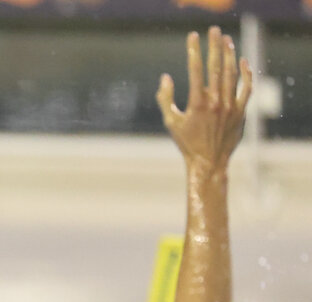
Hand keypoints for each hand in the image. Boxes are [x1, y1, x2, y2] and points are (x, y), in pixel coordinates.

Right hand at [156, 27, 252, 172]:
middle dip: (214, 46)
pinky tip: (242, 61)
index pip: (195, 70)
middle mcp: (216, 102)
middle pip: (216, 66)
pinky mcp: (241, 111)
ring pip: (232, 74)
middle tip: (213, 30)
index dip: (194, 51)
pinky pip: (246, 88)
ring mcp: (230, 106)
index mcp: (197, 103)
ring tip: (227, 40)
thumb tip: (165, 78)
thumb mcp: (170, 122)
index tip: (192, 37)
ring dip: (229, 55)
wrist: (208, 162)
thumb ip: (165, 99)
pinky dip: (246, 73)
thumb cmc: (186, 143)